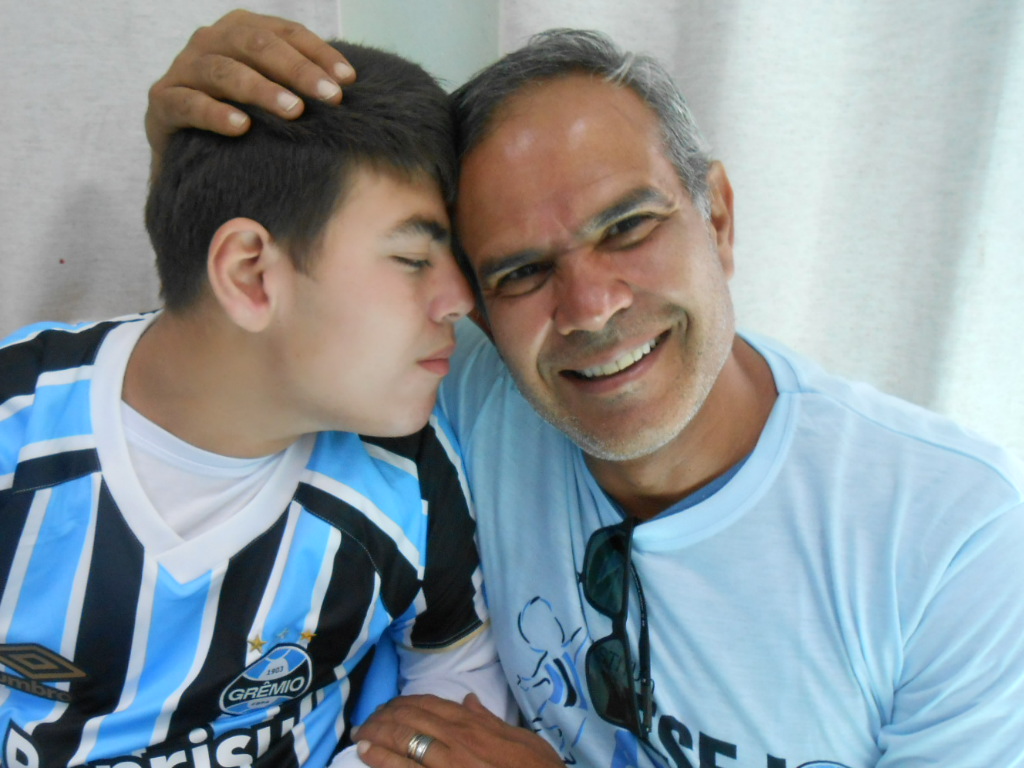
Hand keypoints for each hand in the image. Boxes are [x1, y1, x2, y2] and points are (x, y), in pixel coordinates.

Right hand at [145, 9, 355, 162]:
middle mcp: (209, 42)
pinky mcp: (162, 103)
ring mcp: (182, 70)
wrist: (186, 154)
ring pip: (223, 71)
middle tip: (331, 97)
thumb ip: (301, 85)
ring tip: (294, 111)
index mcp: (239, 31)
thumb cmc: (241, 120)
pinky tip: (242, 127)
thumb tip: (349, 89)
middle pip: (255, 45)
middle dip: (298, 70)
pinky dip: (216, 114)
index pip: (285, 32)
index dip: (318, 53)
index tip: (348, 81)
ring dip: (262, 90)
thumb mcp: (273, 97)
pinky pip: (188, 104)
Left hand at [353, 693, 562, 767]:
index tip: (389, 706)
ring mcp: (446, 763)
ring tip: (359, 734)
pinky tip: (366, 755)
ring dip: (377, 734)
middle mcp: (456, 740)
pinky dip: (383, 760)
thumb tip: (469, 700)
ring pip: (403, 741)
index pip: (430, 704)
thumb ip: (490, 719)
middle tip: (365, 721)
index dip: (404, 703)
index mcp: (473, 725)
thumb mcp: (520, 738)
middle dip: (384, 717)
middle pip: (410, 719)